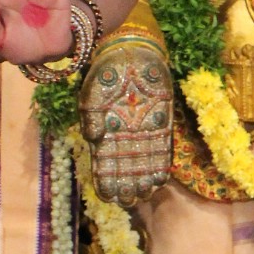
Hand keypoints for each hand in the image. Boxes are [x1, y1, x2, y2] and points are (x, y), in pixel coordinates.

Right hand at [81, 40, 173, 204]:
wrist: (130, 52)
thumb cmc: (106, 73)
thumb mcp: (92, 96)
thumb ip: (91, 119)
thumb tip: (93, 139)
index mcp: (105, 132)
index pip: (104, 163)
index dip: (106, 181)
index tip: (109, 197)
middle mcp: (124, 135)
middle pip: (125, 167)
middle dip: (127, 185)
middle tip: (130, 201)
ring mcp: (143, 130)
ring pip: (143, 161)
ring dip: (144, 179)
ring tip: (145, 195)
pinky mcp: (162, 121)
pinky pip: (161, 147)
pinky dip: (160, 163)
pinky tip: (160, 179)